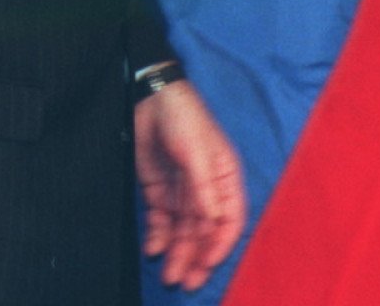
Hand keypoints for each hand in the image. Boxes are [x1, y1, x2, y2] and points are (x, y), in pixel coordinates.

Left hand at [134, 80, 245, 289]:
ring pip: (183, 231)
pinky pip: (162, 220)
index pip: (229, 221)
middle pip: (204, 232)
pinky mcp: (160, 190)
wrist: (149, 96)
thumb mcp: (198, 151)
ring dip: (177, 254)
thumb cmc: (184, 116)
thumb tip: (215, 222)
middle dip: (195, 258)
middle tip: (186, 282)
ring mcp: (183, 192)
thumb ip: (205, 188)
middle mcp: (206, 191)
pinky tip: (153, 250)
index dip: (220, 245)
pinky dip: (158, 237)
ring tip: (169, 276)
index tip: (207, 263)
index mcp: (225, 180)